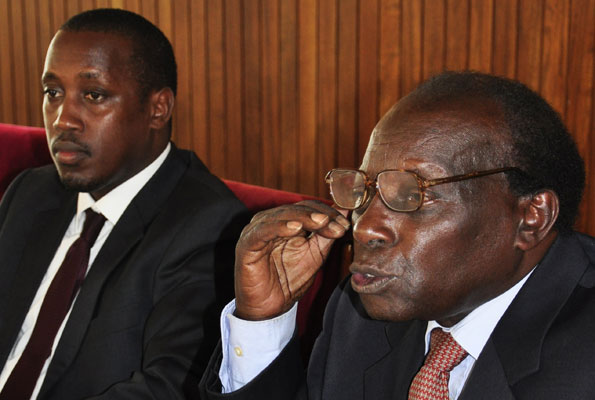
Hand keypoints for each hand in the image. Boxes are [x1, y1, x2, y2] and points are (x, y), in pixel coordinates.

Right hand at [234, 200, 349, 320]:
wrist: (269, 308)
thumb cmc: (289, 281)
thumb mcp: (315, 255)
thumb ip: (327, 234)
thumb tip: (345, 212)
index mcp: (286, 222)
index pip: (308, 208)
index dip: (327, 213)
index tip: (345, 224)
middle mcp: (270, 223)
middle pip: (296, 209)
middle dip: (319, 215)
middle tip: (337, 224)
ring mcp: (257, 232)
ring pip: (281, 215)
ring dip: (304, 217)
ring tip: (322, 222)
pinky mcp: (246, 244)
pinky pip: (263, 231)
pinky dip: (279, 227)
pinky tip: (296, 228)